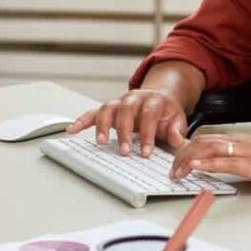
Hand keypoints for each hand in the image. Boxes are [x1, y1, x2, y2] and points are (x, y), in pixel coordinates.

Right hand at [67, 88, 187, 157]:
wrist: (159, 100)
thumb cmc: (166, 113)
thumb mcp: (177, 120)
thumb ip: (176, 131)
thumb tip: (177, 141)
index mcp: (153, 100)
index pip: (149, 114)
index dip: (147, 133)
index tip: (145, 152)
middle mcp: (134, 98)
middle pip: (126, 110)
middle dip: (124, 131)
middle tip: (124, 151)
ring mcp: (120, 102)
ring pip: (108, 108)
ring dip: (103, 125)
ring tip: (101, 142)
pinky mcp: (109, 109)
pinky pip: (93, 113)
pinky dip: (82, 120)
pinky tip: (72, 130)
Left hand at [170, 135, 250, 192]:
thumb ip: (241, 159)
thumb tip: (225, 165)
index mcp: (241, 141)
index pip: (208, 139)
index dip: (189, 148)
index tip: (177, 159)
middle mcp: (241, 143)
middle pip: (203, 142)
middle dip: (183, 154)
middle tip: (172, 168)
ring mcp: (247, 153)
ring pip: (210, 149)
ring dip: (189, 160)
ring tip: (176, 170)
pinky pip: (226, 162)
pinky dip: (207, 163)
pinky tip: (196, 167)